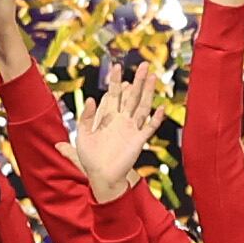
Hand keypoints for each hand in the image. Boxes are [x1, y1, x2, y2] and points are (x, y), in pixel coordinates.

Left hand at [68, 57, 165, 206]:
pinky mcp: (138, 140)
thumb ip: (85, 119)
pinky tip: (161, 108)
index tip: (117, 67)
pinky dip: (156, 118)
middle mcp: (122, 120)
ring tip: (153, 77)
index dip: (116, 81)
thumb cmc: (90, 159)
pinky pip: (149, 127)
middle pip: (132, 96)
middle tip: (144, 65)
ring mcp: (131, 129)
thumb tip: (90, 99)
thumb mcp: (82, 137)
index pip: (113, 94)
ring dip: (148, 92)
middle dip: (138, 81)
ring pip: (142, 106)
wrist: (101, 177)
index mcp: (108, 117)